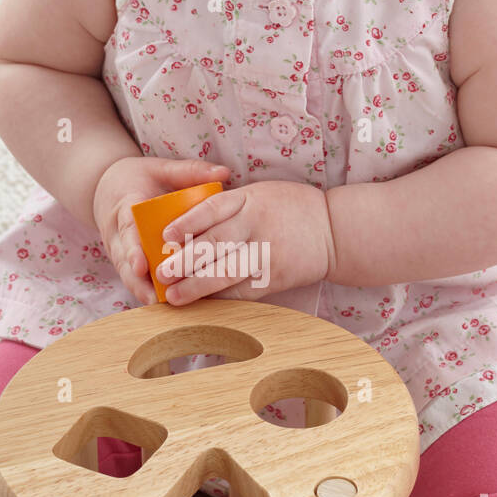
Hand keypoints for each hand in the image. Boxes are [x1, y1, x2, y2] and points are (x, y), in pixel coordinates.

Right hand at [92, 155, 233, 304]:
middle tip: (155, 296)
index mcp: (124, 207)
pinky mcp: (123, 262)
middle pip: (125, 260)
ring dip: (143, 291)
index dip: (133, 249)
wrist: (107, 189)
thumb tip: (225, 172)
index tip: (142, 265)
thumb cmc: (139, 177)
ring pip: (127, 275)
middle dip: (138, 279)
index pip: (127, 229)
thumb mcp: (161, 168)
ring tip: (162, 306)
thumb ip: (190, 171)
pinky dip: (145, 292)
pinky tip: (164, 307)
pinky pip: (133, 280)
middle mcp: (117, 233)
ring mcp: (118, 251)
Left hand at [154, 179, 334, 304]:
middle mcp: (257, 226)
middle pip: (214, 244)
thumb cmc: (292, 208)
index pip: (212, 210)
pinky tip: (201, 303)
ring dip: (196, 286)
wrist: (334, 231)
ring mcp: (267, 254)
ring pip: (226, 272)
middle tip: (161, 273)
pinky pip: (242, 290)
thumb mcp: (260, 193)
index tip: (164, 236)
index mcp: (250, 200)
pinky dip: (220, 298)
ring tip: (174, 296)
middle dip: (184, 261)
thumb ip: (230, 205)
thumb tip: (188, 224)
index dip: (186, 224)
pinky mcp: (275, 278)